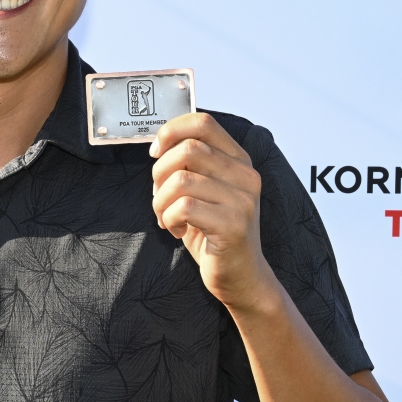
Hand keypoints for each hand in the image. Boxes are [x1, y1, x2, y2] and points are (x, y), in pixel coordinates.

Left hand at [149, 113, 279, 314]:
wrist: (242, 277)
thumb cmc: (216, 234)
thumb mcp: (205, 192)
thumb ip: (191, 166)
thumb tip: (158, 144)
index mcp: (239, 161)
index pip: (203, 123)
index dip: (171, 131)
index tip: (155, 152)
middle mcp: (245, 176)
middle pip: (188, 150)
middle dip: (159, 173)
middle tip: (160, 197)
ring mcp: (242, 200)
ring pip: (181, 180)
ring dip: (161, 202)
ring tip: (167, 217)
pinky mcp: (233, 224)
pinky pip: (184, 207)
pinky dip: (169, 219)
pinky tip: (178, 231)